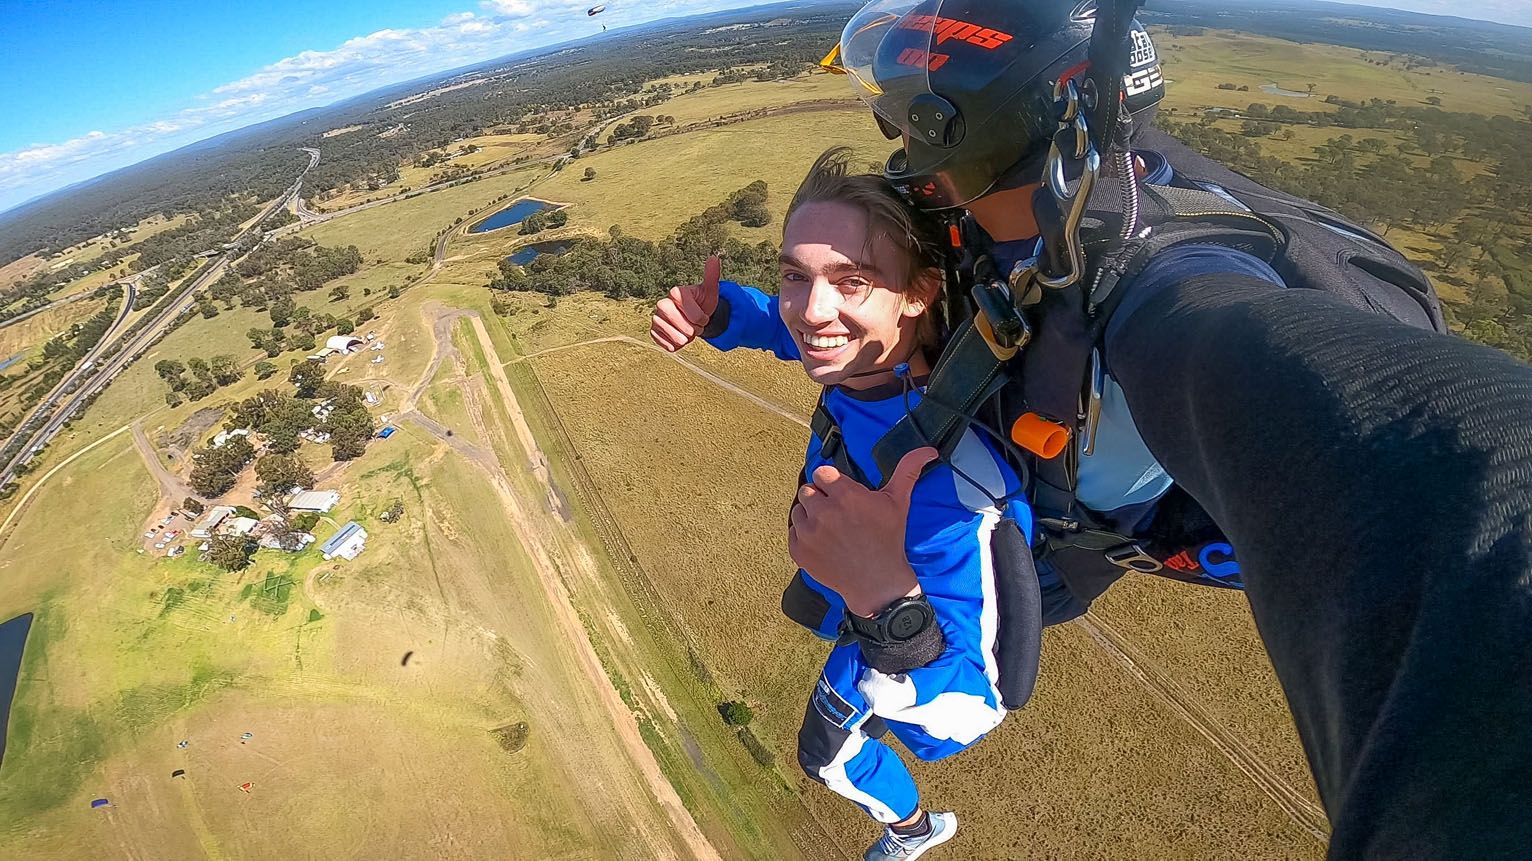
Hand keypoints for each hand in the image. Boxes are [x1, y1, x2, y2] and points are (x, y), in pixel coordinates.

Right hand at [650, 254, 721, 351]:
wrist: (692, 316)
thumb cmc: (701, 302)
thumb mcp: (710, 291)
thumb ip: (711, 276)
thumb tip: (714, 258)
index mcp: (675, 292)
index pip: (696, 316)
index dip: (703, 320)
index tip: (702, 316)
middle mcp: (662, 304)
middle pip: (686, 329)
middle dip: (695, 331)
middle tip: (695, 325)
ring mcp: (656, 318)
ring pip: (677, 339)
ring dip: (687, 339)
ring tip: (687, 331)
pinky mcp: (653, 331)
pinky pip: (667, 345)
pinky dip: (676, 345)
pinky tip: (678, 338)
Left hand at [788, 448, 939, 617]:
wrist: (877, 583)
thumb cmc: (888, 540)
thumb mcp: (899, 502)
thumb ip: (908, 470)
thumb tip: (928, 449)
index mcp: (846, 496)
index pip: (822, 473)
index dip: (832, 483)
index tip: (842, 495)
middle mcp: (824, 513)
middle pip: (808, 490)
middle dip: (821, 498)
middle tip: (838, 514)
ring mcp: (809, 533)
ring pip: (799, 510)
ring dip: (811, 516)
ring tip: (830, 529)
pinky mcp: (799, 551)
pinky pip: (793, 531)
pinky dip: (804, 536)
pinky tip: (824, 543)